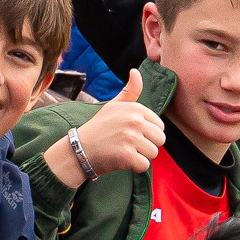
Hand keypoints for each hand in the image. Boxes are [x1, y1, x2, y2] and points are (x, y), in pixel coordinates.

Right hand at [44, 69, 163, 187]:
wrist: (79, 149)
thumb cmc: (99, 128)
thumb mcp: (114, 106)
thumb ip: (130, 91)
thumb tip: (136, 71)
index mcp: (135, 108)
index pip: (160, 126)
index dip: (148, 134)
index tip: (131, 134)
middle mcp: (134, 120)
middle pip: (160, 140)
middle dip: (147, 146)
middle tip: (128, 145)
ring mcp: (130, 138)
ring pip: (153, 153)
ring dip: (141, 157)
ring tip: (124, 152)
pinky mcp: (126, 155)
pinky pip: (144, 166)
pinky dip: (134, 167)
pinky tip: (122, 161)